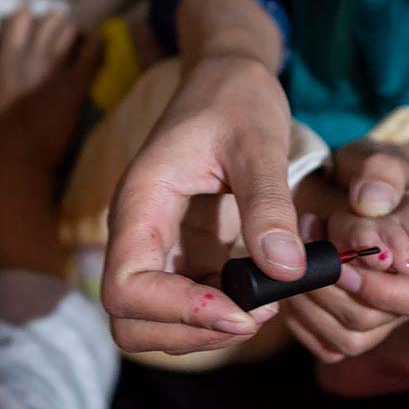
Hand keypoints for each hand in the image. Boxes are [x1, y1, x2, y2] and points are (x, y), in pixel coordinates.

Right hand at [0, 12, 101, 275]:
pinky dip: (96, 45)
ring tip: (75, 41)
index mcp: (3, 60)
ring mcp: (54, 72)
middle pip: (48, 20)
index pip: (19, 18)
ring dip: (73, 33)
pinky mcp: (75, 89)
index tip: (29, 29)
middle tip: (57, 33)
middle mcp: (30, 59)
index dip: (26, 20)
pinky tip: (98, 44)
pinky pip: (91, 55)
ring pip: (70, 32)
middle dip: (53, 23)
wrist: (14, 168)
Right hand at [102, 53, 298, 353]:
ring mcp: (156, 242)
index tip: (240, 309)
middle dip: (189, 332)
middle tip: (254, 316)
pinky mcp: (180, 248)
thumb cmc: (237, 97)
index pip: (125, 288)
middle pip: (129, 319)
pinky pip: (185, 300)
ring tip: (266, 304)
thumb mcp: (259, 142)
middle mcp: (137, 228)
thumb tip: (283, 270)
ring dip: (203, 329)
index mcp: (141, 200)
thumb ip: (268, 204)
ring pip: (152, 320)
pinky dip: (219, 311)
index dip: (177, 312)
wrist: (227, 75)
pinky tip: (263, 290)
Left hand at [282, 140, 408, 361]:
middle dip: (329, 288)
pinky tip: (293, 276)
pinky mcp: (352, 330)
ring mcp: (385, 321)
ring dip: (309, 299)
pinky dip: (300, 315)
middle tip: (308, 252)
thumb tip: (371, 203)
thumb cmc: (377, 175)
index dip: (380, 286)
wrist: (360, 193)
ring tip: (297, 254)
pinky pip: (324, 343)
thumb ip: (380, 174)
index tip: (341, 261)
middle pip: (373, 321)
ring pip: (345, 338)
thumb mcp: (381, 159)